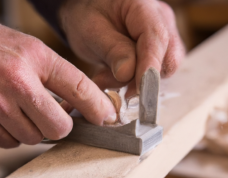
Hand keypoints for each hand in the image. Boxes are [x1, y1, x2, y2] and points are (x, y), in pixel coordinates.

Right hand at [0, 14, 115, 147]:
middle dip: (59, 125)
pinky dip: (14, 134)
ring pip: (34, 138)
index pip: (79, 88)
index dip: (98, 107)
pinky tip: (6, 116)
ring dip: (33, 128)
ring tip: (20, 109)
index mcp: (34, 59)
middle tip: (51, 114)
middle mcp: (16, 83)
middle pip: (58, 128)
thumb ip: (59, 78)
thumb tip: (88, 108)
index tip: (107, 117)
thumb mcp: (32, 51)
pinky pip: (11, 143)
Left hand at [59, 0, 184, 96]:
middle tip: (110, 81)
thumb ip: (112, 51)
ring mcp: (161, 38)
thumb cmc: (88, 17)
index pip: (156, 38)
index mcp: (143, 8)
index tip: (139, 91)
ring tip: (105, 76)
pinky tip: (112, 76)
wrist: (88, 13)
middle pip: (167, 59)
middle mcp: (160, 21)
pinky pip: (152, 75)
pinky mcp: (157, 53)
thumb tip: (128, 74)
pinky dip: (131, 82)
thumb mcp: (92, 32)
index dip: (150, 68)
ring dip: (132, 82)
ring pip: (160, 71)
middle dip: (141, 79)